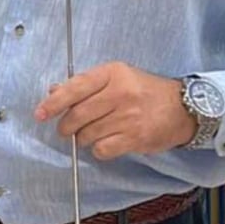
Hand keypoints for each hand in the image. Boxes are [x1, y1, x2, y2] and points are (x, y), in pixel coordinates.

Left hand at [33, 62, 196, 158]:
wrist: (184, 108)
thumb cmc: (144, 91)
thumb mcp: (117, 78)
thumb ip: (85, 85)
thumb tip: (53, 92)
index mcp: (112, 73)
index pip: (75, 87)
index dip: (54, 103)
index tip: (40, 114)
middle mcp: (120, 93)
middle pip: (78, 114)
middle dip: (66, 126)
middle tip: (67, 130)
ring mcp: (129, 116)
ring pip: (88, 134)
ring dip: (83, 138)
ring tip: (93, 133)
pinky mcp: (136, 137)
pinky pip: (102, 149)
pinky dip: (99, 150)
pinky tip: (107, 143)